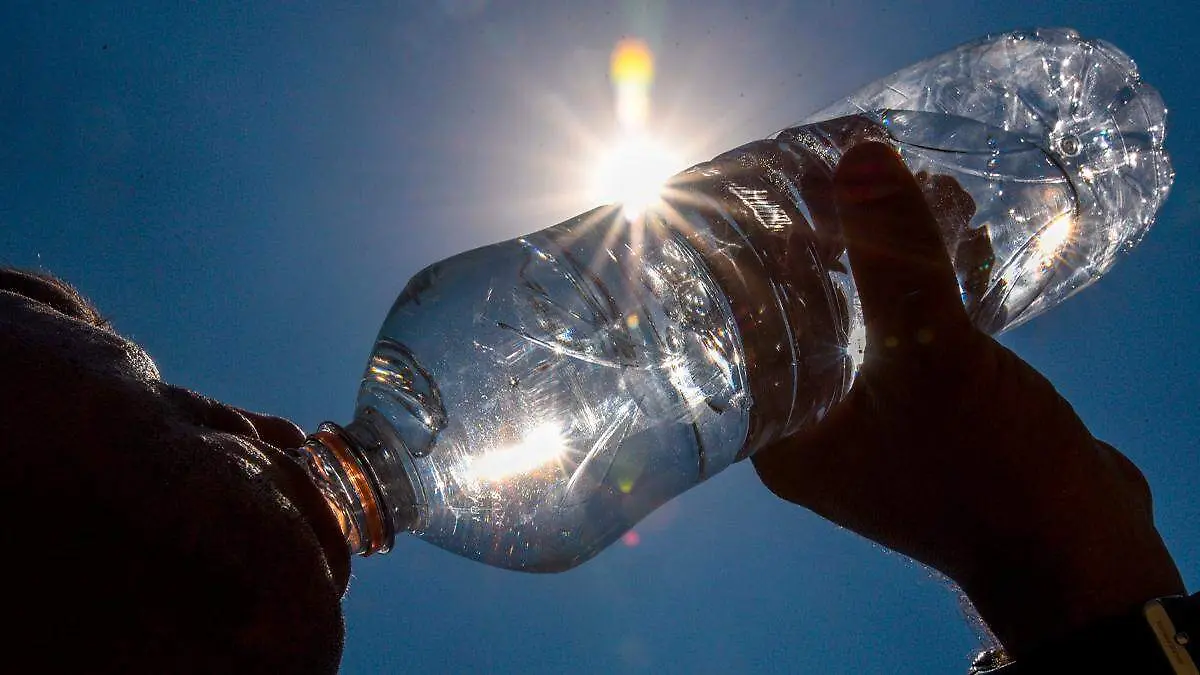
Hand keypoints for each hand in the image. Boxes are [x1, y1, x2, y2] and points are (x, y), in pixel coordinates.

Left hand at [751, 142, 1184, 656]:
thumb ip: (894, 259)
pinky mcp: (929, 412)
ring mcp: (873, 423)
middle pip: (802, 310)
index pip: (736, 323)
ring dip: (892, 255)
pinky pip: (913, 335)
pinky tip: (966, 239)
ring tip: (922, 188)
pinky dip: (933, 288)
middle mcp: (815, 431)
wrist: (1083, 551)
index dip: (747, 249)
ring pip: (864, 316)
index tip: (763, 180)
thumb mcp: (932, 357)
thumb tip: (857, 153)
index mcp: (782, 435)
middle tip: (845, 171)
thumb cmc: (992, 474)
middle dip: (829, 238)